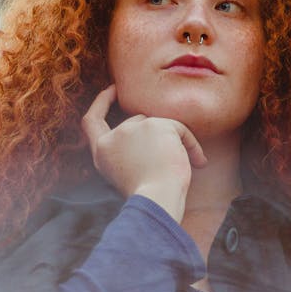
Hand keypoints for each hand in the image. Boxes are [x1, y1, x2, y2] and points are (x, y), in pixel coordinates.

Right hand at [81, 85, 206, 221]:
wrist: (157, 201)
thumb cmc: (150, 198)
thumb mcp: (129, 174)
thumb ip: (131, 151)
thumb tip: (153, 130)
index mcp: (101, 154)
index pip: (92, 121)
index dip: (102, 103)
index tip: (113, 90)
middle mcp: (112, 138)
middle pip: (137, 121)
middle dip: (155, 137)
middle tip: (171, 161)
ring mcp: (131, 128)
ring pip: (158, 124)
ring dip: (173, 143)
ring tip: (180, 167)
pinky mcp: (153, 125)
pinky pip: (179, 128)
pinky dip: (191, 146)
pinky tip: (197, 163)